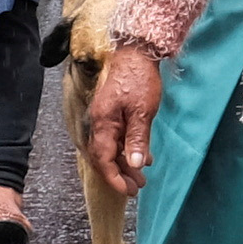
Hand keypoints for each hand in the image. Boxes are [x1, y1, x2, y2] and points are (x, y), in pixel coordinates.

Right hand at [85, 40, 166, 197]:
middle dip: (120, 174)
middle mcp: (99, 122)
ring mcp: (105, 117)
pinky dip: (128, 149)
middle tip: (138, 187)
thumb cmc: (139, 79)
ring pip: (111, 148)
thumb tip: (134, 164)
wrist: (137, 52)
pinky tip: (143, 155)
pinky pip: (117, 137)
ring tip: (142, 176)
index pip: (102, 159)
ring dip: (125, 163)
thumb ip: (137, 139)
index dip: (114, 178)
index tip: (128, 191)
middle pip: (104, 156)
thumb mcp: (142, 112)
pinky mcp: (113, 112)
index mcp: (102, 123)